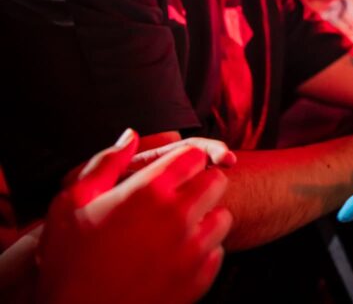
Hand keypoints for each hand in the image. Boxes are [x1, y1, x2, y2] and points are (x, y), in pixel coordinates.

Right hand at [37, 130, 231, 303]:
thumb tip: (131, 136)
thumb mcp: (71, 203)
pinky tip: (177, 256)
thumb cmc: (68, 260)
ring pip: (222, 217)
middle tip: (179, 199)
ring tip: (178, 229)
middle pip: (216, 180)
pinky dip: (203, 251)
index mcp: (149, 191)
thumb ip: (105, 163)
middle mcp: (178, 216)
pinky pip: (217, 252)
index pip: (194, 154)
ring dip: (205, 218)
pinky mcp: (199, 278)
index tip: (173, 173)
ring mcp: (192, 249)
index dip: (184, 161)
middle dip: (201, 184)